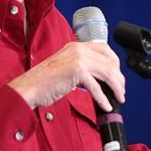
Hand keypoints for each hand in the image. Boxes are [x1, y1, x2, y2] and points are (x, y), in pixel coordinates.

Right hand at [8, 41, 124, 112]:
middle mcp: (78, 49)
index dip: (115, 62)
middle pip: (109, 61)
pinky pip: (96, 87)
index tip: (118, 74)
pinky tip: (106, 105)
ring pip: (107, 73)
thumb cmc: (44, 80)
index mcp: (76, 45)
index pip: (104, 49)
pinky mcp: (76, 72)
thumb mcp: (65, 65)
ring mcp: (77, 59)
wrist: (28, 87)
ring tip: (118, 97)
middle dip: (118, 77)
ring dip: (116, 87)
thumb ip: (81, 66)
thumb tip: (99, 77)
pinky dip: (103, 98)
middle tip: (121, 90)